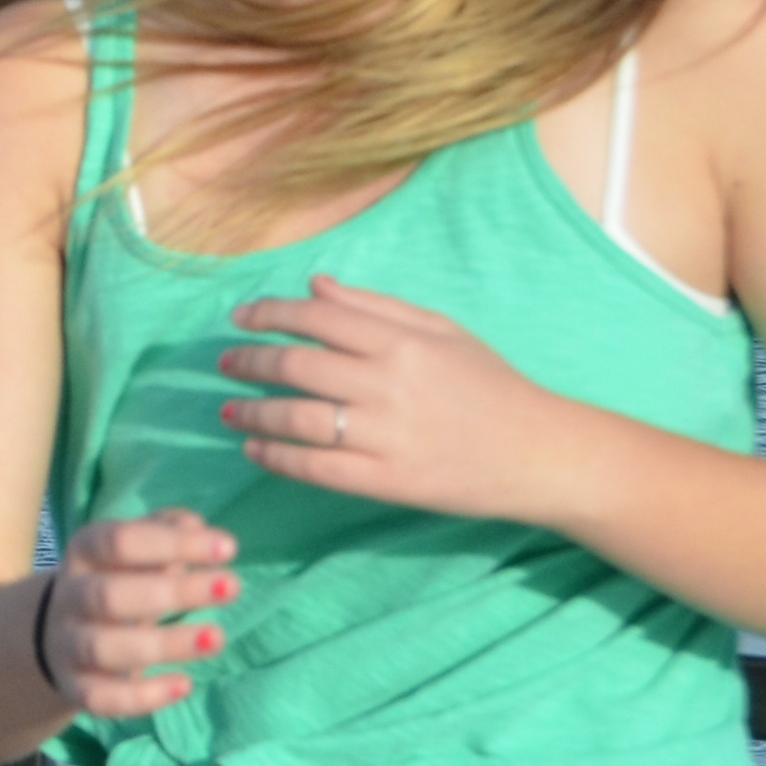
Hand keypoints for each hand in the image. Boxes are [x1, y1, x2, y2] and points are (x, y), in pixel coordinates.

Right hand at [41, 508, 232, 718]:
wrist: (57, 634)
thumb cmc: (118, 582)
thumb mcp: (136, 553)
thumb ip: (166, 535)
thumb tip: (197, 528)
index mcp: (85, 554)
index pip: (119, 542)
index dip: (171, 544)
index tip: (229, 549)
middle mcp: (70, 597)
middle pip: (109, 596)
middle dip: (173, 593)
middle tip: (232, 587)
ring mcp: (68, 645)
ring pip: (105, 648)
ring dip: (165, 644)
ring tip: (217, 637)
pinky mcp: (77, 688)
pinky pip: (101, 698)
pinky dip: (143, 697)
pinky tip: (185, 685)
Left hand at [217, 275, 568, 517]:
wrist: (540, 454)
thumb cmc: (491, 386)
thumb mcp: (443, 332)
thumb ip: (376, 306)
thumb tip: (315, 285)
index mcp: (403, 342)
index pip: (316, 318)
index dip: (268, 315)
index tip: (241, 318)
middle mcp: (390, 385)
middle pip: (296, 367)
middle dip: (249, 362)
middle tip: (225, 363)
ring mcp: (387, 435)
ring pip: (296, 419)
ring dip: (253, 413)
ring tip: (229, 410)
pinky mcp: (387, 480)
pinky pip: (316, 468)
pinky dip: (276, 457)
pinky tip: (255, 450)